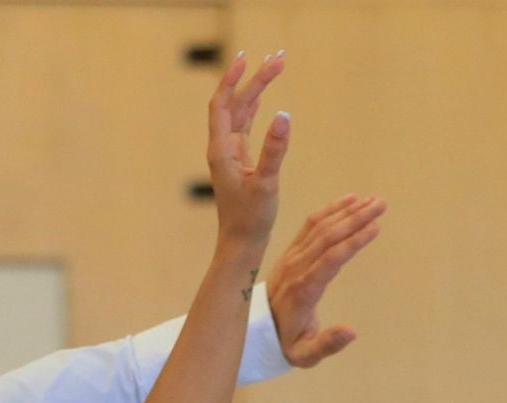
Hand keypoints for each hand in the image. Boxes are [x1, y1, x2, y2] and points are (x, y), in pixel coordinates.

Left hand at [208, 51, 290, 243]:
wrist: (241, 242)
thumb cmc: (251, 218)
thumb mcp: (266, 183)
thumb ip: (275, 150)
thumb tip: (284, 115)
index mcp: (222, 151)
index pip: (222, 105)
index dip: (232, 80)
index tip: (247, 58)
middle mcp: (222, 148)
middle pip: (234, 103)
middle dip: (254, 79)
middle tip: (279, 57)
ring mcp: (230, 154)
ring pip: (241, 113)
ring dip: (256, 90)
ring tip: (275, 66)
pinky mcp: (240, 161)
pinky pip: (244, 126)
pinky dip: (253, 108)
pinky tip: (261, 98)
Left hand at [266, 193, 387, 366]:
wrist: (255, 330)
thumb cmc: (285, 344)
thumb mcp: (304, 354)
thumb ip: (327, 344)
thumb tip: (351, 332)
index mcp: (303, 290)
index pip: (329, 260)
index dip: (352, 242)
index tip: (375, 227)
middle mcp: (296, 269)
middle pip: (327, 238)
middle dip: (356, 219)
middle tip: (382, 204)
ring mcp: (291, 259)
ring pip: (320, 228)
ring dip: (347, 212)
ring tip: (374, 200)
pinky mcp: (291, 254)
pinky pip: (309, 227)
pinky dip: (329, 211)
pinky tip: (349, 200)